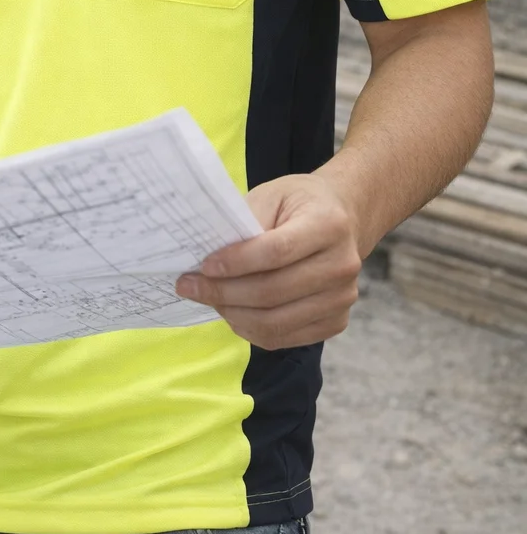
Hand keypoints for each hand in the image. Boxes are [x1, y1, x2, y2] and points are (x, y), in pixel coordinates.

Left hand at [175, 172, 362, 350]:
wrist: (342, 219)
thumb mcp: (271, 196)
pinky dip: (251, 329)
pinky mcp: (336, 322)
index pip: (276, 251)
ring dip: (233, 314)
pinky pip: (285, 337)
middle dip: (224, 292)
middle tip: (190, 285)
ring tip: (208, 298)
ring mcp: (342, 298)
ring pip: (277, 322)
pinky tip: (232, 312)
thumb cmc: (298, 204)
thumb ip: (245, 222)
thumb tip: (209, 256)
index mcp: (328, 225)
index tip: (203, 265)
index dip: (236, 262)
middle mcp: (342, 265)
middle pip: (273, 291)